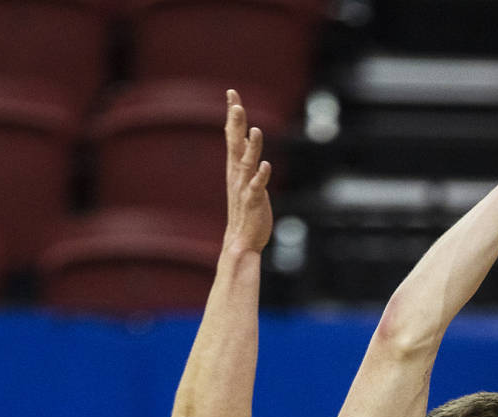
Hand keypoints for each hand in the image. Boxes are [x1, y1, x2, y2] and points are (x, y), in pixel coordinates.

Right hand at [223, 89, 272, 252]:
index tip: (232, 93)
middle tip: (236, 103)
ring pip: (247, 163)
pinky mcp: (254, 202)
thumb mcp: (243, 179)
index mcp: (235, 167)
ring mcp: (245, 188)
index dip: (232, 115)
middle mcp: (237, 174)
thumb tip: (243, 137)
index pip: (232, 136)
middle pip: (236, 144)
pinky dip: (260, 176)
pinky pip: (257, 187)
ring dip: (251, 147)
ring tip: (255, 130)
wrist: (241, 241)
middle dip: (236, 124)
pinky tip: (266, 165)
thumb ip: (243, 158)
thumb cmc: (245, 209)